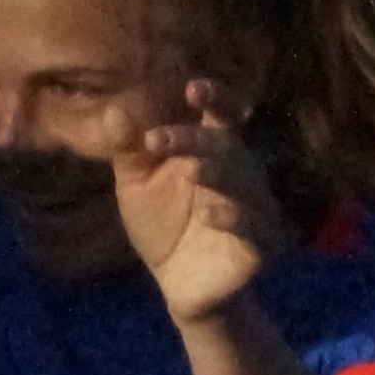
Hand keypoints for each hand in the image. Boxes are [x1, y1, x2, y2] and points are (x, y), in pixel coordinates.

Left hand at [122, 90, 291, 322]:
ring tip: (193, 172)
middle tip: (157, 140)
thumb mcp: (137, 186)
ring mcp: (254, 209)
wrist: (178, 286)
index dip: (215, 98)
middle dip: (195, 140)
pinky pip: (254, 228)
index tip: (192, 88)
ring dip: (219, 174)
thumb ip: (128, 151)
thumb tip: (115, 111)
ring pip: (245, 184)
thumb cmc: (163, 227)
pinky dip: (233, 219)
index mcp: (215, 152)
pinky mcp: (259, 246)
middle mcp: (241, 174)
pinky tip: (208, 215)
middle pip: (227, 146)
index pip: (223, 115)